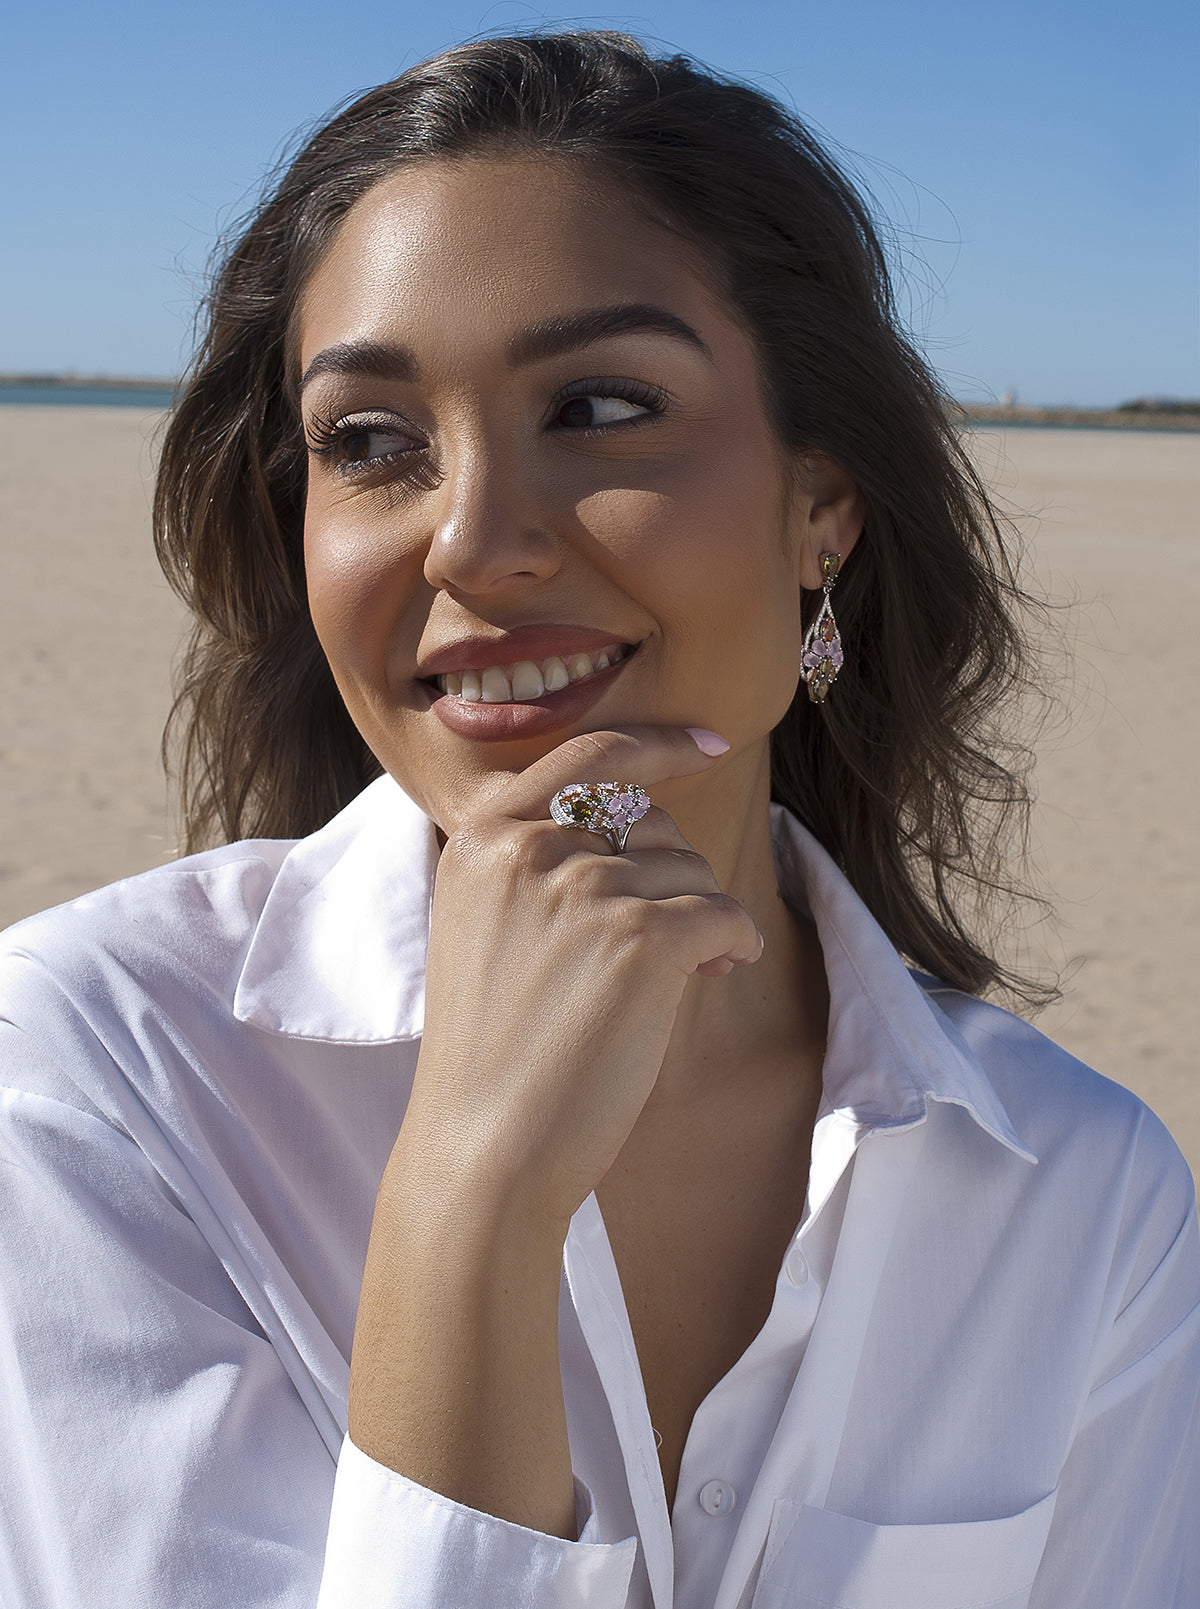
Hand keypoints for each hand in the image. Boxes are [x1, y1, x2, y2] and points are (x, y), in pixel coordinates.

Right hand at [402, 724, 762, 1225]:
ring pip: (691, 871)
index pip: (586, 757)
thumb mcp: (488, 930)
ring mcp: (583, 888)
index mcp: (482, 838)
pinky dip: (734, 944)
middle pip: (650, 823)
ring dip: (700, 919)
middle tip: (675, 939)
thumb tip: (656, 832)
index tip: (706, 744)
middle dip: (676, 874)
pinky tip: (713, 974)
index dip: (655, 745)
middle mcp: (528, 847)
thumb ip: (544, 867)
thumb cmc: (495, 1054)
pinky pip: (725, 915)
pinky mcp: (638, 938)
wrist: (484, 1151)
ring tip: (677, 976)